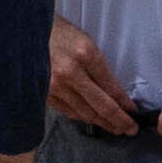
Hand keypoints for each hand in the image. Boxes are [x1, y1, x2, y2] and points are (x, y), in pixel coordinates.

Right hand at [46, 19, 148, 140]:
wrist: (27, 33)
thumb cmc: (61, 35)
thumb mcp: (86, 43)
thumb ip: (99, 69)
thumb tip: (116, 95)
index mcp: (86, 54)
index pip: (111, 87)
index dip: (125, 104)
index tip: (134, 113)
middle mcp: (70, 72)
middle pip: (101, 105)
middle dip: (119, 120)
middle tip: (131, 130)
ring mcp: (55, 86)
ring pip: (85, 113)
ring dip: (103, 123)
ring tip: (115, 128)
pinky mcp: (44, 94)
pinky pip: (69, 112)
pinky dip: (84, 118)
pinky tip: (94, 120)